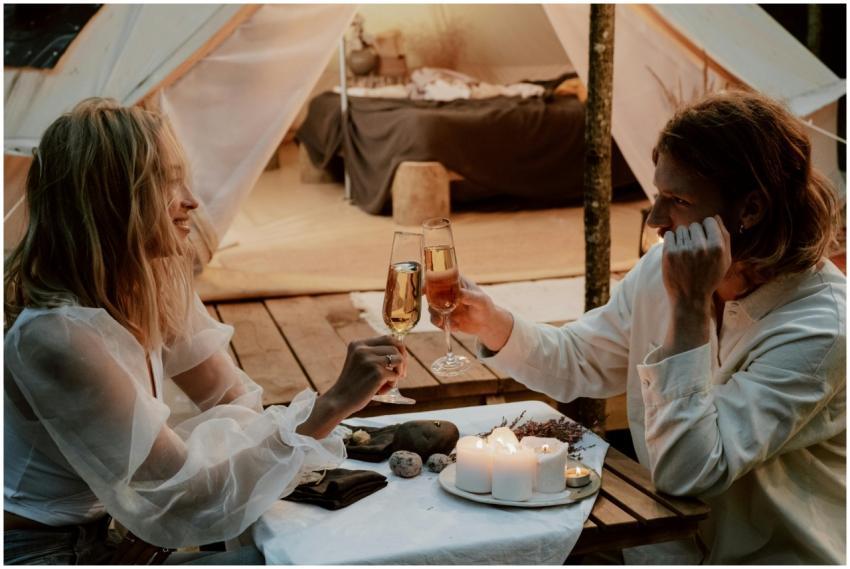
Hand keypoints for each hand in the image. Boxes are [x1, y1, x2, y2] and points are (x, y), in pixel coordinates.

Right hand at [298, 336, 404, 438]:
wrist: (339, 401)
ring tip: (389, 383)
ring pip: (399, 359)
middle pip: (396, 346)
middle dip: (403, 360)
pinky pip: (395, 375)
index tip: (400, 361)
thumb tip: (401, 351)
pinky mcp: (377, 373)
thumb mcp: (360, 362)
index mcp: (358, 344)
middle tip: (402, 373)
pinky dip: (392, 384)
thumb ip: (374, 354)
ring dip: (398, 372)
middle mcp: (363, 349)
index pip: (388, 338)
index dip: (399, 348)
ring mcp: (370, 360)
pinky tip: (381, 391)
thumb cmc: (353, 384)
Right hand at [429, 276, 513, 351]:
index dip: (428, 282)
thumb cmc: (485, 307)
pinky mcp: (444, 316)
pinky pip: (436, 320)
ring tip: (444, 323)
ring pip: (431, 308)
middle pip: (431, 294)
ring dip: (436, 316)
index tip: (423, 290)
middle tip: (438, 313)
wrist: (487, 324)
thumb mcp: (480, 301)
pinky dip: (442, 325)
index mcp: (455, 282)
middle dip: (431, 304)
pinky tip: (454, 328)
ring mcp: (444, 304)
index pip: (438, 278)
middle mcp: (447, 292)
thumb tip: (460, 294)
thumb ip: (470, 296)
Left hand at [659, 216, 730, 358]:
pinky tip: (676, 254)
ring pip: (681, 230)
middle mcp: (701, 247)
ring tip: (686, 255)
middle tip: (695, 252)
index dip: (706, 230)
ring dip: (683, 239)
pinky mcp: (669, 253)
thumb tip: (716, 217)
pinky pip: (669, 235)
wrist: (689, 298)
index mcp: (717, 247)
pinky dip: (671, 242)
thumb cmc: (709, 278)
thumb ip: (724, 237)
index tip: (705, 241)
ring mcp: (684, 250)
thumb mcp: (725, 260)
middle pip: (695, 224)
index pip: (709, 220)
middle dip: (694, 235)